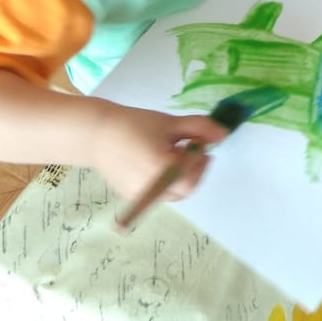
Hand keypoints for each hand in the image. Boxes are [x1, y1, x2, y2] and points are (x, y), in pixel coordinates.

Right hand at [91, 103, 229, 203]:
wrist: (98, 134)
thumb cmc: (135, 125)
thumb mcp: (171, 123)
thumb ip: (200, 128)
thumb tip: (223, 134)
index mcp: (161, 169)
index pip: (193, 177)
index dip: (201, 161)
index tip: (198, 143)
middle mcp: (151, 188)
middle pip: (185, 189)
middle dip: (194, 171)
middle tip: (188, 149)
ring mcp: (140, 196)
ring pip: (173, 194)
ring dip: (181, 177)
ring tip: (171, 154)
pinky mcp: (132, 197)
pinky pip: (158, 194)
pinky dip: (165, 182)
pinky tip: (156, 162)